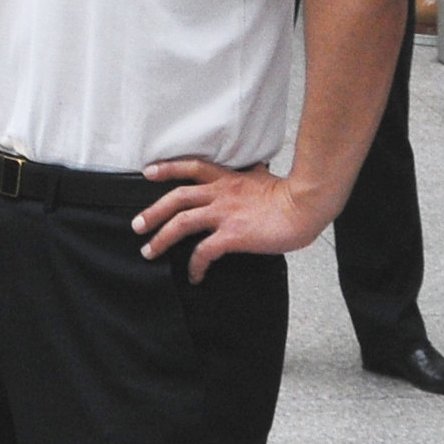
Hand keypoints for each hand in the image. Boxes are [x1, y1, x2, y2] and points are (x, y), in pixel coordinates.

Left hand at [134, 159, 331, 277]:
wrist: (306, 205)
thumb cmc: (291, 195)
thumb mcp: (265, 178)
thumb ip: (253, 175)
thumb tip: (256, 169)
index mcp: (228, 179)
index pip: (192, 167)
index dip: (168, 169)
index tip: (148, 172)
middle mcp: (220, 194)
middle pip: (177, 197)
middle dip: (153, 211)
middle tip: (137, 225)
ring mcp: (224, 214)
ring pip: (181, 222)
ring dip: (161, 237)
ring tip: (149, 251)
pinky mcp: (232, 235)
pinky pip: (204, 251)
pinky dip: (195, 265)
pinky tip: (194, 276)